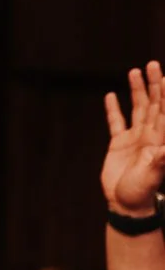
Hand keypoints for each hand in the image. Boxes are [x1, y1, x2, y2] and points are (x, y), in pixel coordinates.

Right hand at [102, 62, 164, 216]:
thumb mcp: (153, 174)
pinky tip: (110, 96)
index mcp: (160, 139)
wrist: (126, 205)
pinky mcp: (118, 144)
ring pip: (137, 108)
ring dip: (137, 90)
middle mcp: (150, 135)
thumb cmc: (142, 191)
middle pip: (153, 104)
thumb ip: (161, 159)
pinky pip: (116, 123)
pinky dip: (113, 110)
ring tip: (135, 72)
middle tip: (153, 64)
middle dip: (154, 84)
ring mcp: (135, 138)